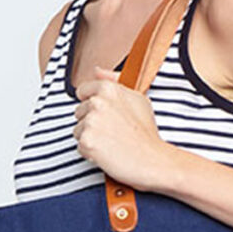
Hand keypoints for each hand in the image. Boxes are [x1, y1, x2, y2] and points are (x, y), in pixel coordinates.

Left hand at [73, 66, 179, 191]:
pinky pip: (80, 147)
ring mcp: (91, 122)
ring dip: (91, 138)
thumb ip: (114, 80)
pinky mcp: (87, 141)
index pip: (83, 92)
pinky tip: (108, 153)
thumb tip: (97, 71)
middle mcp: (97, 102)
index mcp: (108, 89)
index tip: (106, 116)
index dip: (93, 106)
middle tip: (113, 132)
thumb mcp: (138, 99)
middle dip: (92, 123)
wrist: (153, 160)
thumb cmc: (147, 133)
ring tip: (112, 143)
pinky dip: (91, 153)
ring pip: (78, 130)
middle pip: (79, 113)